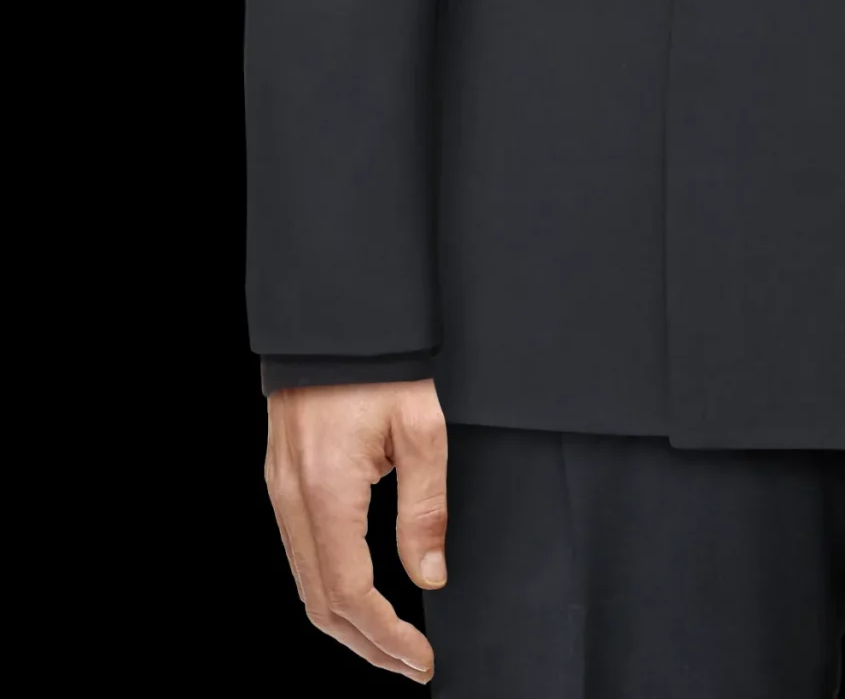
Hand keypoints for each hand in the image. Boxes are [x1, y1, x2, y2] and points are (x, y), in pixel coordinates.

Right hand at [264, 378, 447, 679]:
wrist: (333, 314)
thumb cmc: (379, 360)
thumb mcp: (420, 426)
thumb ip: (425, 508)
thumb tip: (429, 578)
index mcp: (325, 492)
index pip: (350, 593)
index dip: (387, 637)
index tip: (421, 659)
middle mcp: (291, 499)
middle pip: (320, 603)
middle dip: (366, 645)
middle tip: (410, 665)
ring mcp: (280, 491)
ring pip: (306, 583)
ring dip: (347, 622)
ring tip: (392, 642)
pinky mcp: (282, 480)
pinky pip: (300, 553)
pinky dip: (330, 587)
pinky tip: (361, 594)